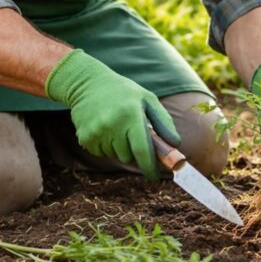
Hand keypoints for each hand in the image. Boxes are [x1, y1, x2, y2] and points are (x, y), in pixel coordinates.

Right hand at [45, 49, 180, 181]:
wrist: (88, 83)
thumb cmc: (124, 92)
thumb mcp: (147, 99)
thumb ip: (163, 122)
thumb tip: (176, 144)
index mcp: (131, 114)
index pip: (142, 150)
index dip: (150, 168)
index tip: (155, 178)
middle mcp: (112, 124)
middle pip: (129, 157)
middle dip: (134, 150)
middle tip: (132, 133)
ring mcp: (96, 132)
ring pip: (115, 155)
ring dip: (120, 147)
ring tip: (116, 126)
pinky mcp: (85, 138)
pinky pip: (102, 153)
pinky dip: (106, 146)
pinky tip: (104, 127)